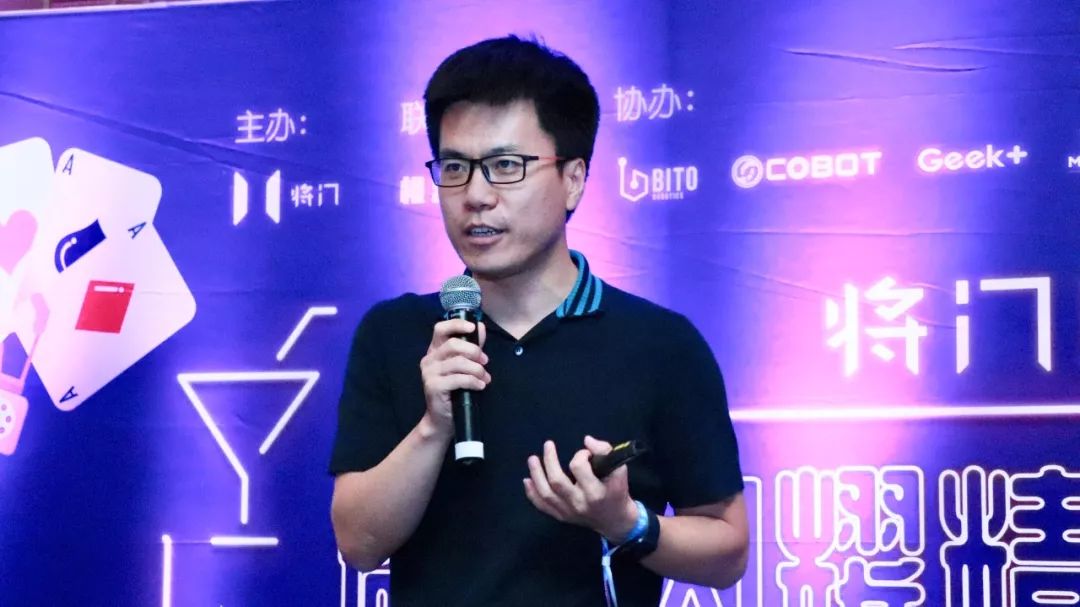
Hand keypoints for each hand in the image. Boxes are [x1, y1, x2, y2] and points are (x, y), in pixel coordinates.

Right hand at [419, 318, 487, 437]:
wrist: (443, 419)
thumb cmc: (455, 391)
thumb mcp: (464, 366)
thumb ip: (471, 347)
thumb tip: (480, 327)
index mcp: (434, 351)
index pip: (440, 329)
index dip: (457, 325)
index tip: (473, 328)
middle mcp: (429, 359)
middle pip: (453, 345)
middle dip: (474, 351)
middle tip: (485, 361)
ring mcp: (429, 373)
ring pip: (459, 362)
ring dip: (477, 370)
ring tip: (485, 378)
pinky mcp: (434, 386)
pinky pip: (459, 379)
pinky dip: (473, 381)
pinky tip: (480, 386)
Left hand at [523, 436, 638, 541]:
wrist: (616, 520)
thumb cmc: (617, 492)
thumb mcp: (619, 470)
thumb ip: (605, 452)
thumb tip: (587, 440)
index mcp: (595, 492)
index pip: (579, 468)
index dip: (580, 455)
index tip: (585, 453)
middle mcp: (579, 503)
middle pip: (556, 481)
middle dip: (549, 461)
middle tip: (548, 445)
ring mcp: (568, 512)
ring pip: (546, 494)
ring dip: (536, 475)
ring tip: (532, 459)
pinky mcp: (562, 517)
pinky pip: (543, 506)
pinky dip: (532, 493)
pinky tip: (527, 480)